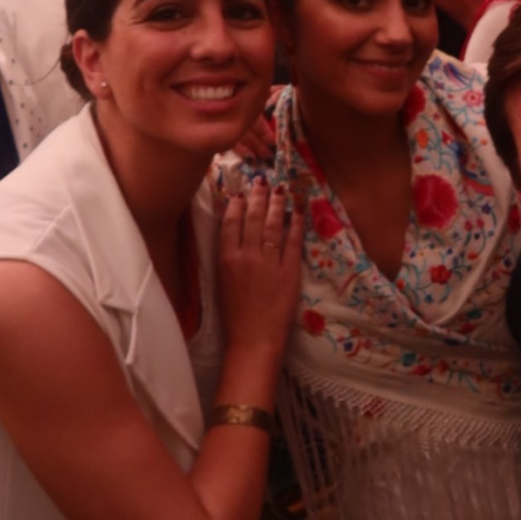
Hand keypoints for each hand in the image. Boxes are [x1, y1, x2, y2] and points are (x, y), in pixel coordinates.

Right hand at [218, 184, 303, 360]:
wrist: (254, 338)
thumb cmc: (235, 314)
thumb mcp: (223, 280)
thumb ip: (228, 254)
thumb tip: (235, 231)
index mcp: (226, 258)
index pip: (231, 222)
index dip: (237, 205)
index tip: (242, 192)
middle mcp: (247, 255)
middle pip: (253, 218)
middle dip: (259, 196)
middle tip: (263, 181)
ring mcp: (269, 262)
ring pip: (273, 225)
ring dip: (277, 205)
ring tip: (280, 190)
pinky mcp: (290, 271)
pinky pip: (293, 241)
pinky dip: (295, 224)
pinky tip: (297, 212)